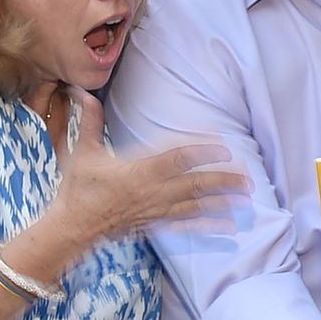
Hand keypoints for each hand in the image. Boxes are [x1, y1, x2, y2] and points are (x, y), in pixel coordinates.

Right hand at [52, 87, 249, 242]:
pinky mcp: (156, 224)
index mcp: (138, 173)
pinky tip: (229, 227)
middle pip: (195, 185)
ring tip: (246, 198)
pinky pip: (186, 225)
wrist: (72, 227)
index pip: (177, 160)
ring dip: (223, 202)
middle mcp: (152, 193)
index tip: (225, 148)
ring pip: (196, 206)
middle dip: (224, 181)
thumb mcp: (82, 152)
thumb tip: (82, 92)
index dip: (203, 153)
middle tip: (248, 178)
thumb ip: (90, 121)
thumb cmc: (78, 189)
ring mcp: (156, 211)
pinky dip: (209, 226)